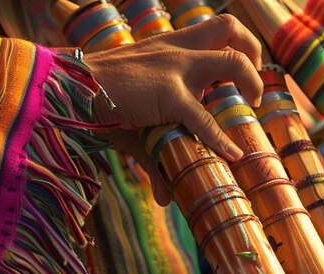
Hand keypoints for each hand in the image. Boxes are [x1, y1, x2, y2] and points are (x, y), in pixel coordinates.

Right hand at [84, 14, 263, 204]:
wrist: (68, 88)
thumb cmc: (97, 97)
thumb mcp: (135, 113)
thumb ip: (156, 153)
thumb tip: (165, 197)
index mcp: (170, 46)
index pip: (212, 29)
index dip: (234, 45)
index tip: (240, 72)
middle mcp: (177, 50)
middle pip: (228, 27)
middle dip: (252, 49)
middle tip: (252, 83)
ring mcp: (176, 69)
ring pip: (232, 60)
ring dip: (251, 80)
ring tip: (254, 104)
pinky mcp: (168, 94)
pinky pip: (204, 117)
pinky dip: (220, 139)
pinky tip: (231, 154)